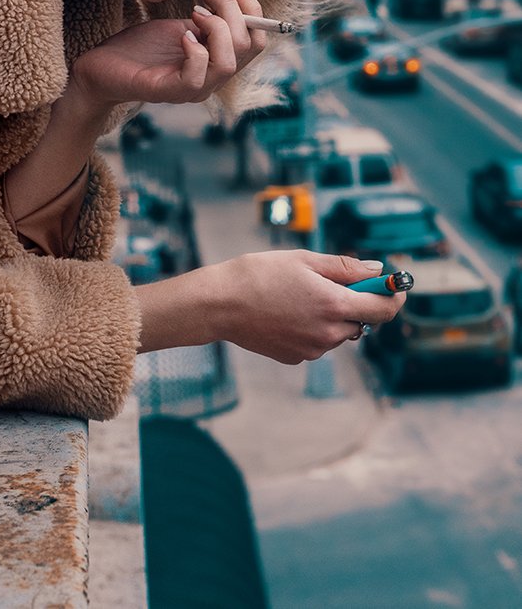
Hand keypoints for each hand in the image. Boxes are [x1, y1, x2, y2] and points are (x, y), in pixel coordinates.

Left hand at [71, 0, 266, 107]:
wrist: (101, 66)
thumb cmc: (140, 48)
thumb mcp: (181, 26)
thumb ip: (208, 21)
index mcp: (218, 61)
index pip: (257, 40)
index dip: (254, 10)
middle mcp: (212, 79)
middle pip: (249, 47)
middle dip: (233, 10)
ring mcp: (193, 89)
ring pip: (229, 63)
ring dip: (216, 28)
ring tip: (194, 11)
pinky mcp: (168, 92)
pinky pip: (196, 76)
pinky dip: (194, 50)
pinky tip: (182, 34)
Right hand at [205, 250, 405, 362]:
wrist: (220, 303)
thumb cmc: (259, 274)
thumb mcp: (304, 260)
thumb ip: (346, 268)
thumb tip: (377, 272)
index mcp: (335, 305)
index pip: (384, 309)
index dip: (395, 295)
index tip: (396, 285)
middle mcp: (329, 334)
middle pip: (361, 320)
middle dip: (356, 301)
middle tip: (332, 280)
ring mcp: (312, 350)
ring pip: (337, 331)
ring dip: (332, 314)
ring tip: (298, 294)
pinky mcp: (295, 358)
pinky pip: (316, 341)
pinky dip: (311, 326)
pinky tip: (286, 311)